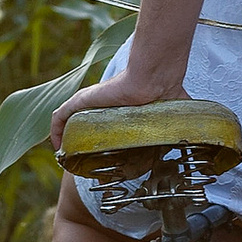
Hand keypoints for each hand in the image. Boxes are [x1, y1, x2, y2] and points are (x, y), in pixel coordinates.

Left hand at [51, 44, 188, 153]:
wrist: (154, 79)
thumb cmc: (163, 93)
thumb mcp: (165, 116)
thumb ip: (171, 126)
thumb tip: (186, 143)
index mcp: (118, 109)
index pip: (102, 124)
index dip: (98, 140)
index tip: (99, 158)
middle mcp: (101, 105)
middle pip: (83, 123)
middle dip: (81, 143)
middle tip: (81, 162)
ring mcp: (90, 102)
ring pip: (68, 121)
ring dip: (65, 138)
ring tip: (66, 156)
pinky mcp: (80, 101)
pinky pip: (59, 117)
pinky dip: (55, 131)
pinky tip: (57, 146)